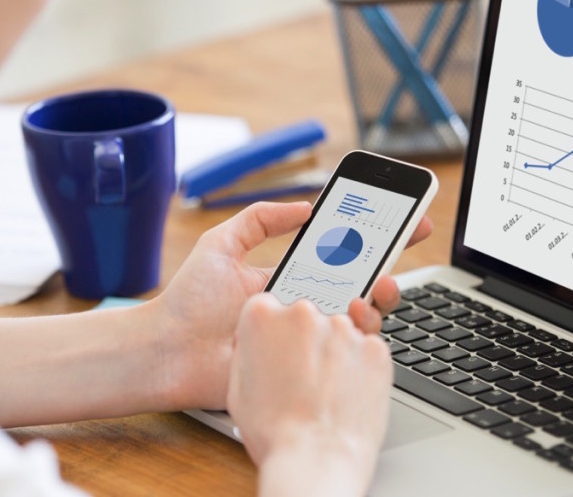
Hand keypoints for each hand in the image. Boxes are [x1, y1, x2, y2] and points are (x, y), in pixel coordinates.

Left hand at [154, 201, 430, 409]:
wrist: (167, 352)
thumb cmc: (188, 301)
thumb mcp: (220, 244)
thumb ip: (259, 219)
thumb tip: (306, 206)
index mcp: (289, 279)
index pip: (339, 255)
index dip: (370, 237)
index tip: (400, 217)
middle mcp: (303, 307)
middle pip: (359, 284)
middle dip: (388, 261)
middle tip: (405, 241)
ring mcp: (305, 337)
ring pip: (358, 318)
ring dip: (379, 296)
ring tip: (381, 283)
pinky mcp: (302, 365)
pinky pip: (340, 350)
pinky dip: (358, 331)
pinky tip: (358, 314)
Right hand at [227, 294, 391, 496]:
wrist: (316, 459)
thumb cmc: (274, 431)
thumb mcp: (238, 387)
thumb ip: (249, 351)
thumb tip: (259, 342)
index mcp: (262, 316)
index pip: (268, 308)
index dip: (272, 333)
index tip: (277, 349)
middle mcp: (304, 313)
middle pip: (305, 317)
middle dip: (304, 341)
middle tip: (301, 376)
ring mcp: (344, 328)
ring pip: (338, 332)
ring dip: (333, 352)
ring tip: (325, 390)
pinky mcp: (375, 347)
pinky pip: (366, 349)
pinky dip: (359, 365)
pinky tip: (346, 391)